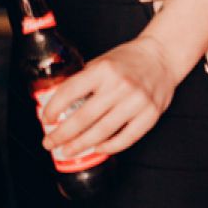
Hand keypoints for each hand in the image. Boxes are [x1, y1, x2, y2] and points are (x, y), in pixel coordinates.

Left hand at [41, 36, 176, 157]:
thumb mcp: (101, 61)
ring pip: (102, 131)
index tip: (46, 119)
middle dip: (62, 134)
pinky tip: (97, 148)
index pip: (70, 92)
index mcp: (103, 70)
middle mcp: (119, 86)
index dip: (54, 108)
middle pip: (83, 118)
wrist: (161, 56)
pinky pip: (126, 138)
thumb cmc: (128, 59)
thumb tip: (61, 103)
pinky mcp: (150, 115)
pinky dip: (109, 147)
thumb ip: (84, 80)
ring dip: (81, 144)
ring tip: (68, 150)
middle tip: (49, 142)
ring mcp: (136, 102)